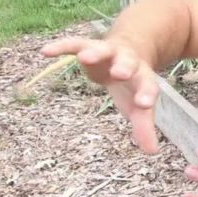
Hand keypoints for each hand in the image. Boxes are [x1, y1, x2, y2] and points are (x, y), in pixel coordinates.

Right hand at [41, 37, 160, 152]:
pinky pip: (74, 44)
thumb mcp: (138, 105)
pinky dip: (62, 46)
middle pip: (128, 62)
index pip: (148, 86)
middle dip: (123, 67)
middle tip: (120, 73)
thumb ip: (144, 127)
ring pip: (102, 50)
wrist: (130, 50)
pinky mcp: (89, 46)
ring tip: (84, 57)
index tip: (144, 104)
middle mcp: (128, 61)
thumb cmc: (133, 85)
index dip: (146, 94)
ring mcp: (108, 52)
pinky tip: (45, 51)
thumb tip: (152, 152)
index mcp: (142, 77)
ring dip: (94, 52)